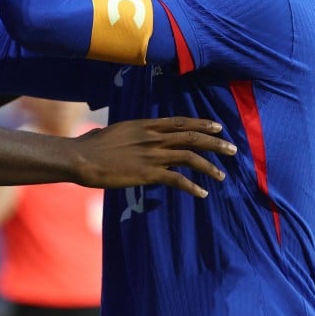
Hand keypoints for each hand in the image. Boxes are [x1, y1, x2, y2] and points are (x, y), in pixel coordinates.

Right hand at [72, 117, 236, 197]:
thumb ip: (123, 133)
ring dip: (210, 166)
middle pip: (192, 136)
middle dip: (215, 142)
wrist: (82, 157)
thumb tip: (113, 134)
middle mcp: (153, 137)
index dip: (201, 124)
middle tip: (232, 149)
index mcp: (145, 125)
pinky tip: (202, 193)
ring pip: (191, 156)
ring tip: (223, 175)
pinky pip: (178, 179)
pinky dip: (193, 186)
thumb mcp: (111, 132)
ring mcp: (153, 154)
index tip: (217, 126)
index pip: (180, 122)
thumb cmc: (91, 146)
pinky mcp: (149, 173)